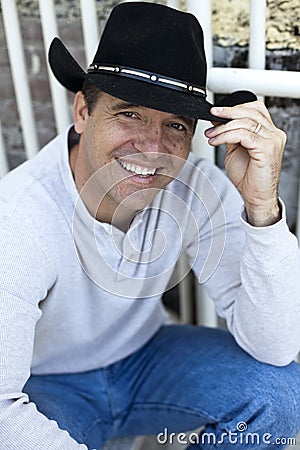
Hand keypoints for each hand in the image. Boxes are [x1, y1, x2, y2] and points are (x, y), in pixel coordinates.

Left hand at [205, 101, 285, 226]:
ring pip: (245, 123)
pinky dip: (226, 136)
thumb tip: (218, 119)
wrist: (255, 196)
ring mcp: (272, 140)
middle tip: (212, 115)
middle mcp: (274, 134)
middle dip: (228, 113)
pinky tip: (216, 141)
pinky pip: (244, 135)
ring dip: (223, 127)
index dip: (235, 108)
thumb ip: (230, 134)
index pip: (255, 109)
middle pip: (251, 112)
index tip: (217, 111)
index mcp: (268, 132)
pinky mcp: (267, 149)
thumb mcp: (235, 149)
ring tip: (211, 134)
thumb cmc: (248, 177)